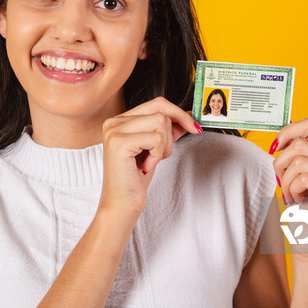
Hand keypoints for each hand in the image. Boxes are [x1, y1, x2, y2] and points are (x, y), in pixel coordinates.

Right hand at [98, 97, 200, 217]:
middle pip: (160, 108)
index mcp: (120, 120)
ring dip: (164, 145)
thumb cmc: (135, 180)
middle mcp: (114, 122)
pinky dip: (158, 154)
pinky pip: (156, 138)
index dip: (178, 114)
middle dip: (173, 130)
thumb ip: (167, 130)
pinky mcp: (119, 143)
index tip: (193, 126)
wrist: (121, 205)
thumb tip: (187, 115)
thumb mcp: (155, 148)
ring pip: (160, 122)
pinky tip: (146, 166)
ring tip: (151, 160)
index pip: (156, 103)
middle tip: (166, 152)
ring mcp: (115, 131)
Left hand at [271, 118, 307, 253]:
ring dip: (286, 180)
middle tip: (282, 182)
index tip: (275, 147)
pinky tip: (298, 202)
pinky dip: (292, 190)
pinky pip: (303, 177)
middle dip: (281, 163)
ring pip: (300, 160)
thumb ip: (293, 157)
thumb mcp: (294, 178)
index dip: (289, 130)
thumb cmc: (301, 212)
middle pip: (301, 144)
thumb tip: (278, 141)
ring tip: (292, 195)